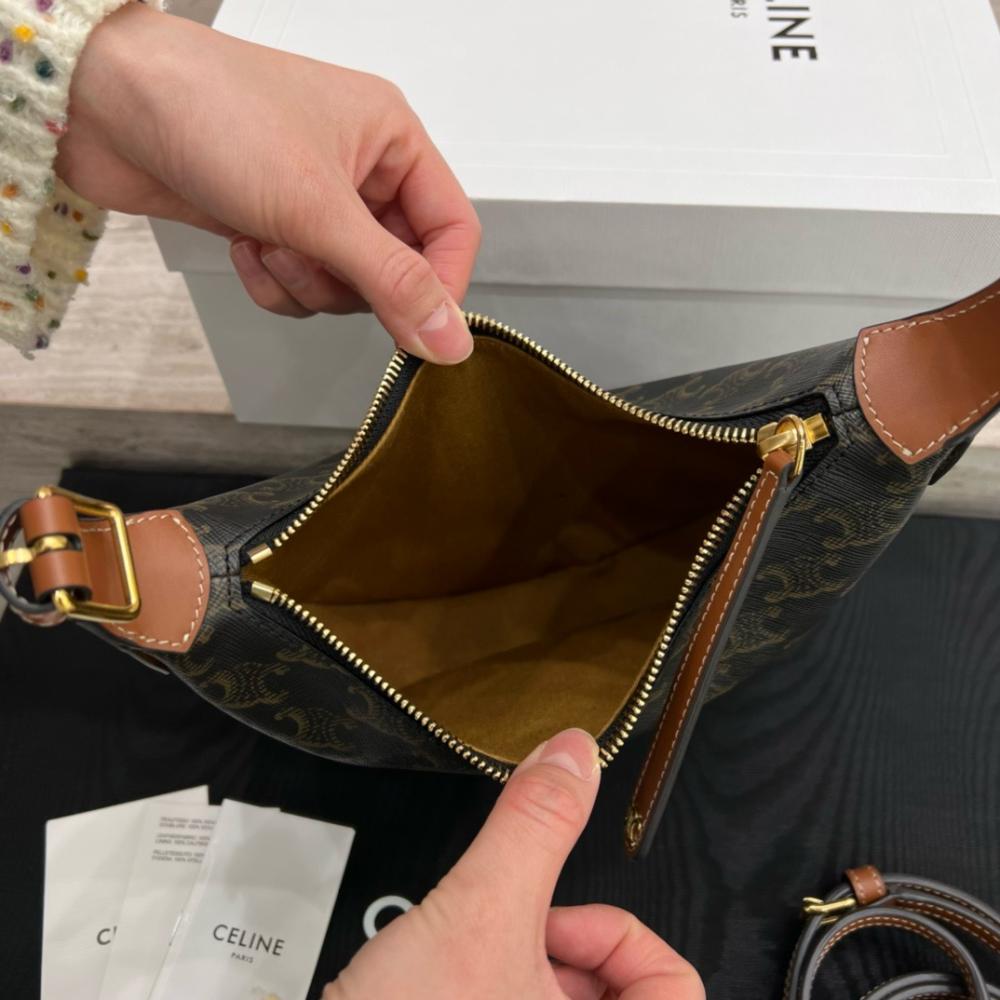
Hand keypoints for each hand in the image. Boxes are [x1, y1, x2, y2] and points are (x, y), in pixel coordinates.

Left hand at [57, 4, 478, 362]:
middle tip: (312, 258)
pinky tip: (243, 243)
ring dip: (304, 281)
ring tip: (266, 240)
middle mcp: (362, 170)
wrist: (106, 102)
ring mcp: (316, 200)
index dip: (440, 285)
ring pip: (346, 286)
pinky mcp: (275, 224)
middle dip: (349, 281)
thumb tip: (452, 339)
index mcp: (393, 140)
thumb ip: (393, 282)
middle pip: (398, 268)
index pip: (452, 231)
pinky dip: (273, 280)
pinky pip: (301, 286)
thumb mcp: (319, 208)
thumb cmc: (214, 114)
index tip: (417, 327)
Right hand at [325, 729, 703, 999]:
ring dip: (517, 970)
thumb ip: (534, 826)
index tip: (554, 922)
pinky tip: (443, 989)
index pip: (674, 983)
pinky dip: (493, 992)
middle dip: (558, 952)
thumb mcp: (478, 914)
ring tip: (461, 966)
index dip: (617, 937)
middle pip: (617, 993)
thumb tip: (575, 753)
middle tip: (501, 942)